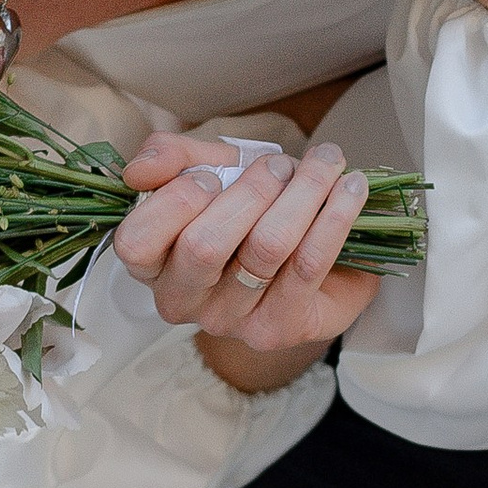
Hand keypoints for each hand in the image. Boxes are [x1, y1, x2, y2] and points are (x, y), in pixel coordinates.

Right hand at [115, 131, 380, 390]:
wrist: (308, 243)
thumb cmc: (248, 207)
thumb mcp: (207, 168)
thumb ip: (172, 158)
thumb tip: (140, 171)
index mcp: (152, 263)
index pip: (137, 242)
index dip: (176, 200)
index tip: (211, 175)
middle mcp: (182, 300)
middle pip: (205, 245)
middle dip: (253, 190)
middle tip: (282, 165)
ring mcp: (229, 322)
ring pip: (265, 249)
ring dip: (303, 193)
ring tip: (324, 165)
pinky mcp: (279, 330)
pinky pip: (309, 265)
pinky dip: (334, 217)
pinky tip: (349, 189)